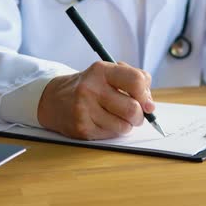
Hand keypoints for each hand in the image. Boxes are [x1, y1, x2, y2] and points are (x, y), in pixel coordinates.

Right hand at [37, 61, 153, 139]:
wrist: (55, 99)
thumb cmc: (91, 86)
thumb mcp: (109, 72)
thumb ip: (134, 81)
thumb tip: (150, 105)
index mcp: (101, 70)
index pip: (136, 80)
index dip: (146, 94)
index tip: (147, 103)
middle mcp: (91, 88)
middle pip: (132, 108)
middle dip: (139, 115)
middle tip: (135, 114)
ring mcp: (84, 109)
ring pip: (124, 126)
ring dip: (127, 124)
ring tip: (117, 117)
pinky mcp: (82, 128)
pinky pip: (111, 135)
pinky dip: (114, 131)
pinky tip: (104, 122)